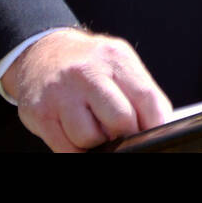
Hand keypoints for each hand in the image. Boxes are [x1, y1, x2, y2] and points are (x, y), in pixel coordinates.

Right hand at [1, 27, 171, 151]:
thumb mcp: (119, 64)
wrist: (42, 53)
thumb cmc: (88, 63)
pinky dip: (77, 150)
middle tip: (120, 133)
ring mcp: (61, 93)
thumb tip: (160, 124)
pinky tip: (77, 135)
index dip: (154, 123)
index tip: (153, 133)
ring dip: (97, 143)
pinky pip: (66, 149)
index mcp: (114, 57)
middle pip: (120, 121)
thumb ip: (140, 91)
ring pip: (90, 138)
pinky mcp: (41, 113)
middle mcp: (87, 72)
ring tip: (95, 128)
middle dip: (125, 134)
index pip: (145, 97)